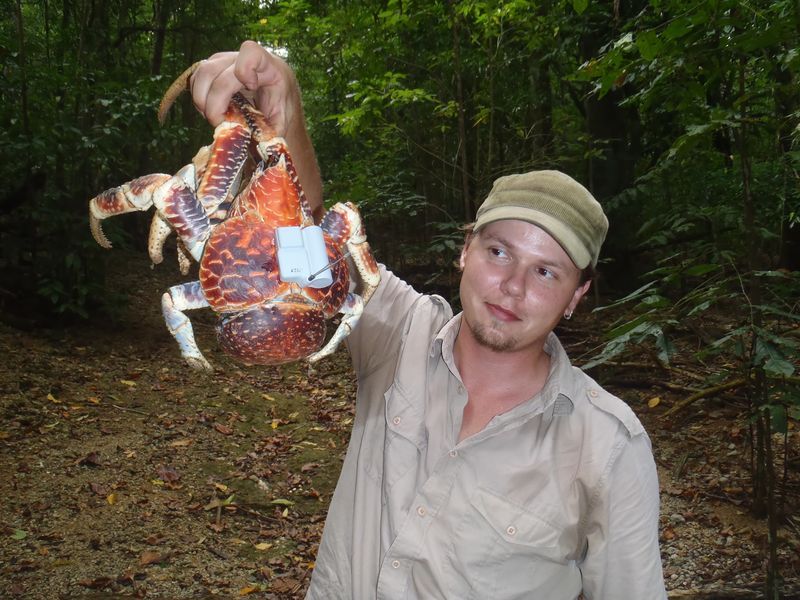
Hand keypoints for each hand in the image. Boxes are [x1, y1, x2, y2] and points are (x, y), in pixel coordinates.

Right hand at [189, 40, 322, 218]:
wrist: (278, 99)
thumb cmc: (282, 111)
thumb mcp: (281, 123)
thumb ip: (269, 132)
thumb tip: (253, 143)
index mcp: (270, 67)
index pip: (250, 52)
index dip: (244, 70)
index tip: (250, 88)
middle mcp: (245, 58)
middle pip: (215, 70)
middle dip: (213, 101)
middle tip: (219, 123)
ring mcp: (227, 59)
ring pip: (202, 72)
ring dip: (202, 99)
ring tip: (214, 118)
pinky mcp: (214, 66)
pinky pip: (197, 77)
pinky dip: (199, 96)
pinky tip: (210, 110)